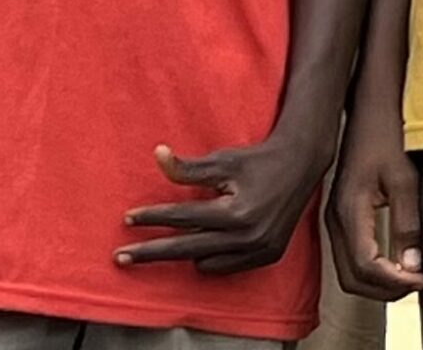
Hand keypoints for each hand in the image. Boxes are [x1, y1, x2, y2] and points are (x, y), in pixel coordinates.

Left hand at [118, 136, 328, 275]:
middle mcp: (247, 236)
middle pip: (185, 249)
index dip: (152, 217)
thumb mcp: (223, 160)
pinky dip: (209, 258)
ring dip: (185, 253)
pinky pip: (225, 267)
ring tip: (168, 242)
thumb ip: (187, 167)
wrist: (302, 164)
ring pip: (204, 263)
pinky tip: (199, 247)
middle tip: (120, 257)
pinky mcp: (267, 256)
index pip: (183, 218)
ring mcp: (258, 250)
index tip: (127, 219)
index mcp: (236, 212)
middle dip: (151, 252)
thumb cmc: (258, 159)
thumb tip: (158, 155)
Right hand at [329, 101, 422, 299]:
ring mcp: (335, 219)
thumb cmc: (387, 136)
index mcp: (349, 211)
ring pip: (348, 272)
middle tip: (418, 284)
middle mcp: (335, 221)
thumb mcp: (405, 178)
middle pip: (352, 279)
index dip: (394, 282)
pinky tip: (396, 263)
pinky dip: (371, 270)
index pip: (365, 266)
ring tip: (411, 277)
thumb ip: (408, 223)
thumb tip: (412, 266)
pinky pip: (350, 257)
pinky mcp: (340, 216)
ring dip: (378, 283)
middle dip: (385, 291)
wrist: (368, 109)